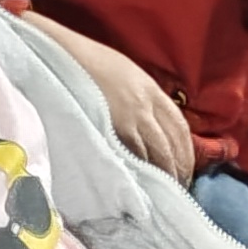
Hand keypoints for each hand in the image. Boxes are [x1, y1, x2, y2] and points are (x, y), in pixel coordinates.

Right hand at [34, 16, 197, 182]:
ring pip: (156, 154)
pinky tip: (140, 186)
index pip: (179, 126)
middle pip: (172, 143)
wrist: (61, 54)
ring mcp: (130, 117)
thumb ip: (136, 98)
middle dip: (178, 169)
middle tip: (178, 190)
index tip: (185, 169)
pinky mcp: (112, 129)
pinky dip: (140, 173)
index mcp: (150, 88)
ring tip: (161, 194)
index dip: (186, 151)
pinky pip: (134, 157)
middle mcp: (146, 104)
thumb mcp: (122, 74)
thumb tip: (143, 124)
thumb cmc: (86, 63)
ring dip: (162, 176)